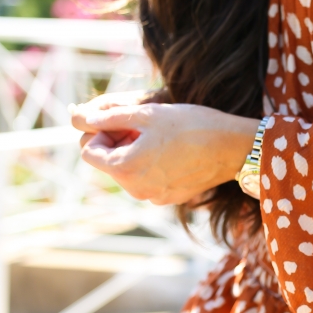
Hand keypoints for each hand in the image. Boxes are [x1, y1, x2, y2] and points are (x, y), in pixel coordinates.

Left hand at [70, 94, 258, 204]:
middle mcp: (136, 190)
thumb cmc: (191, 125)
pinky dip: (152, 164)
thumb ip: (108, 117)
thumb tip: (80, 118)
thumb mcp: (146, 114)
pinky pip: (148, 180)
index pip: (89, 152)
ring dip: (135, 152)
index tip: (121, 120)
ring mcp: (153, 198)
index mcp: (125, 168)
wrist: (232, 147)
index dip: (99, 131)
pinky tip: (173, 150)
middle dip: (118, 142)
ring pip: (129, 171)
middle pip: (109, 163)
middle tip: (143, 125)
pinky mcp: (170, 198)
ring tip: (160, 137)